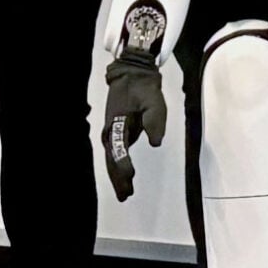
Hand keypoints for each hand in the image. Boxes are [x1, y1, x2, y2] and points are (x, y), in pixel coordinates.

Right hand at [102, 1, 171, 199]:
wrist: (133, 72)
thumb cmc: (144, 87)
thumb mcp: (154, 101)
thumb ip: (155, 121)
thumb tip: (156, 142)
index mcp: (119, 122)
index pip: (119, 149)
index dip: (124, 164)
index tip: (131, 177)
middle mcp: (111, 129)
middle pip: (112, 159)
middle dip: (118, 178)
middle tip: (126, 196)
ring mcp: (112, 130)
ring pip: (111, 158)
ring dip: (117, 175)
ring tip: (124, 193)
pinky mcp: (116, 130)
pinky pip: (114, 152)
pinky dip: (117, 165)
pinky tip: (124, 176)